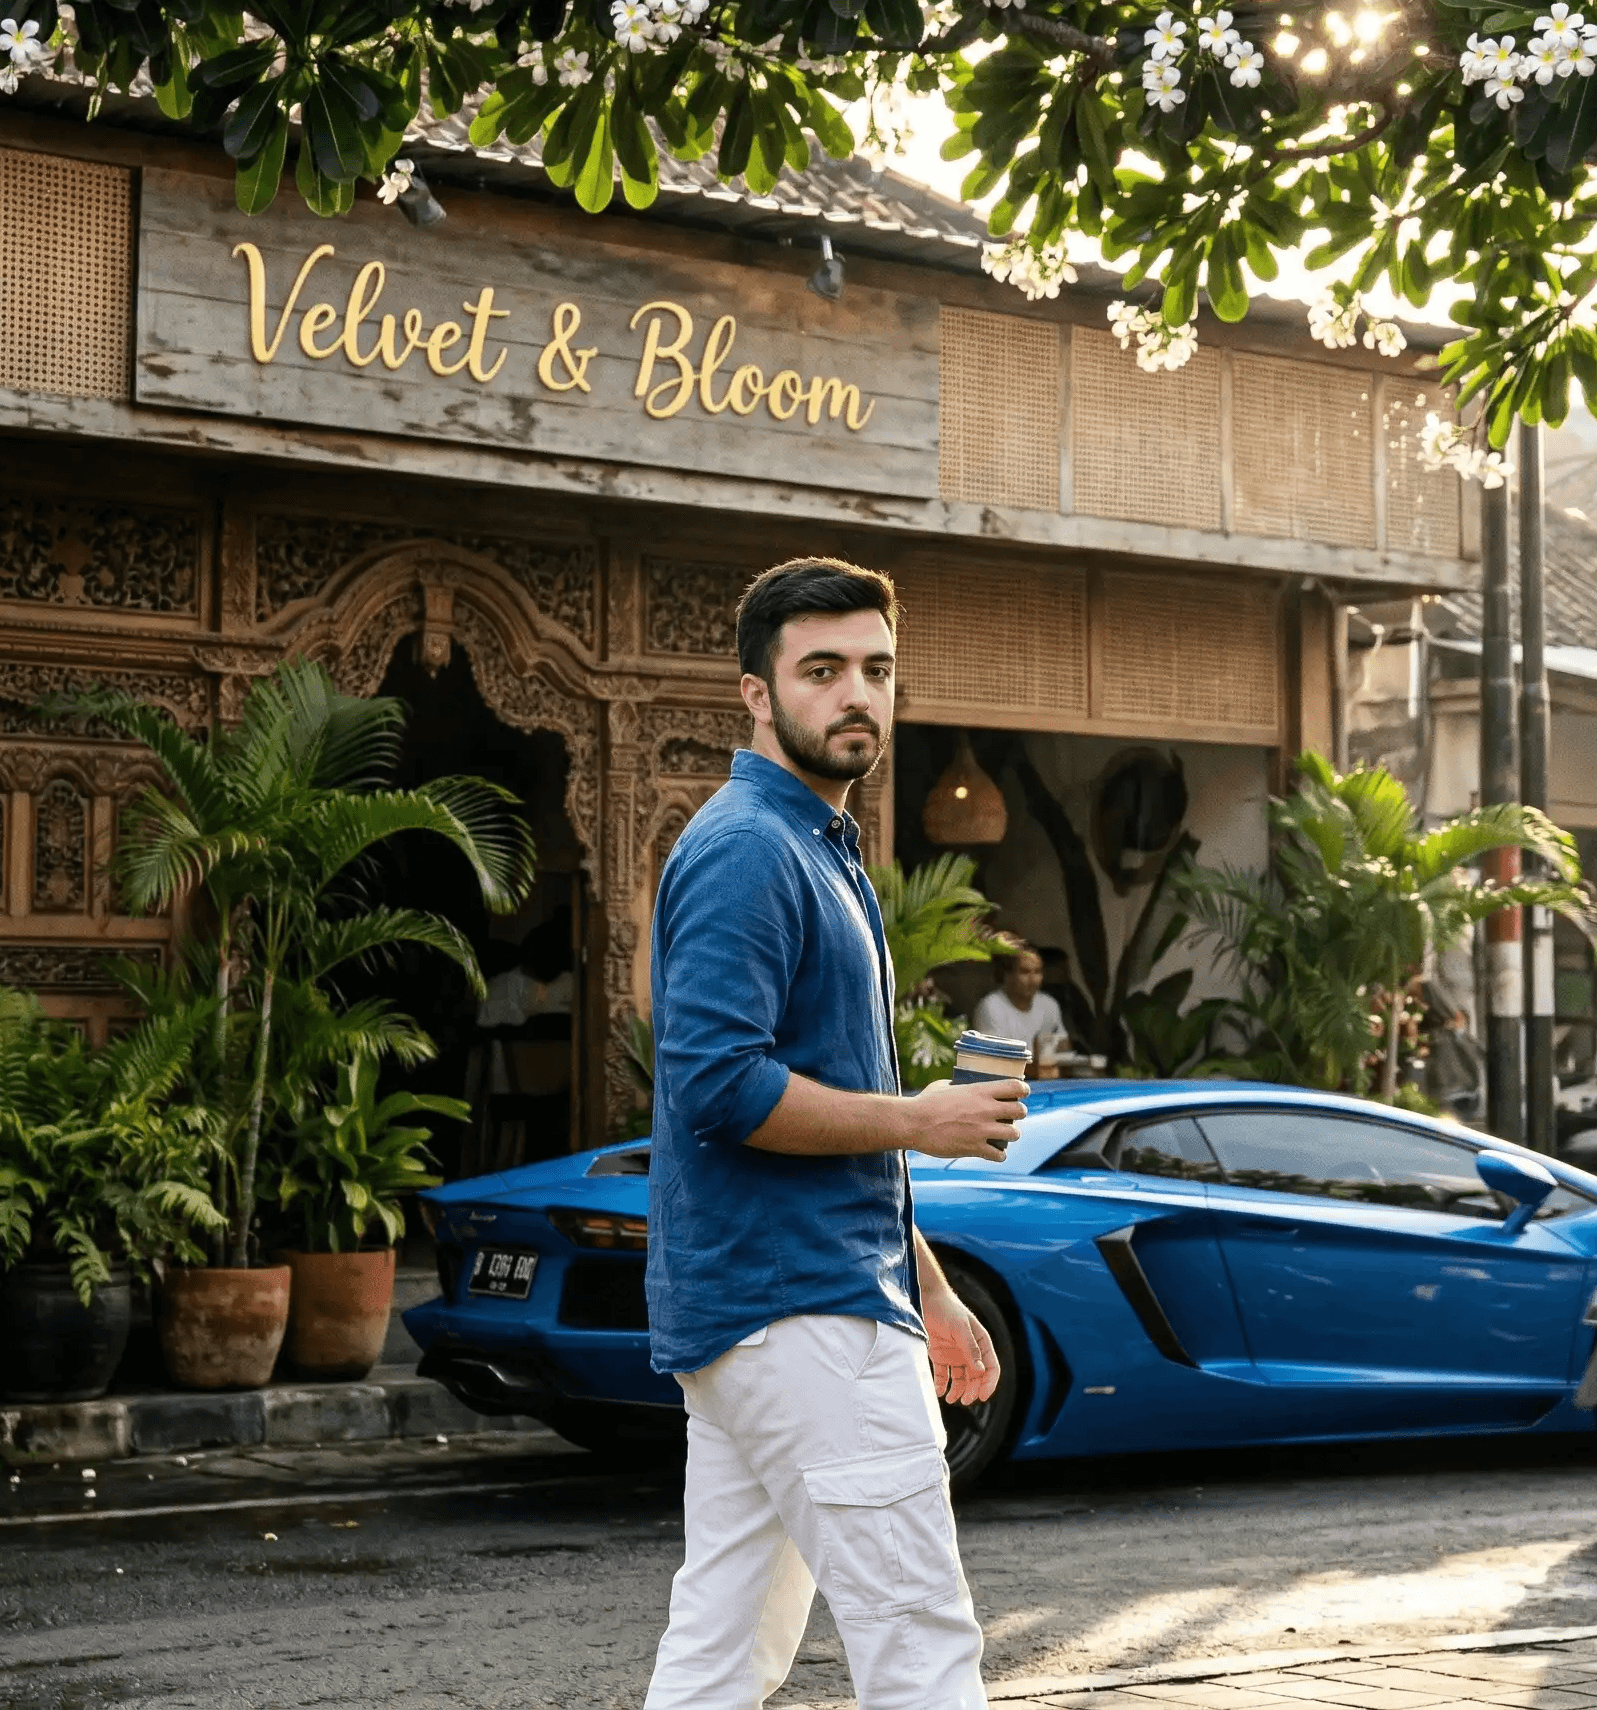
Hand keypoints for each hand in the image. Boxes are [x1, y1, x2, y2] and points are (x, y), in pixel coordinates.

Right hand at [906, 1079, 1026, 1160]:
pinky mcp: (975, 1148)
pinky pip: (999, 1155)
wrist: (913, 1124)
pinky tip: (994, 1153)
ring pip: (1015, 1134)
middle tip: (1011, 1116)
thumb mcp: (944, 1086)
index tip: (1022, 1093)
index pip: (1015, 1087)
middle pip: (1020, 1110)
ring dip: (1011, 1135)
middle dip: (1018, 1113)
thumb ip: (959, 1087)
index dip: (1023, 1090)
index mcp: (980, 1091)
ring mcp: (982, 1130)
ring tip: (1004, 1135)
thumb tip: (961, 1086)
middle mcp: (986, 1109)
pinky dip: (999, 1155)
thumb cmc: (926, 1102)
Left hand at [923, 1286, 999, 1405]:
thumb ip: (970, 1348)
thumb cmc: (946, 1309)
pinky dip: (942, 1385)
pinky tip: (939, 1391)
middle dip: (973, 1390)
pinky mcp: (940, 1356)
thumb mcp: (960, 1327)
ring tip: (950, 1399)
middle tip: (965, 1400)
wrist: (925, 1298)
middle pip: (976, 1377)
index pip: (991, 1367)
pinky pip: (944, 1375)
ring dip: (958, 1391)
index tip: (983, 1396)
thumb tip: (980, 1370)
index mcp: (981, 1343)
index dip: (989, 1383)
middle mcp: (970, 1351)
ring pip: (961, 1379)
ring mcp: (956, 1354)